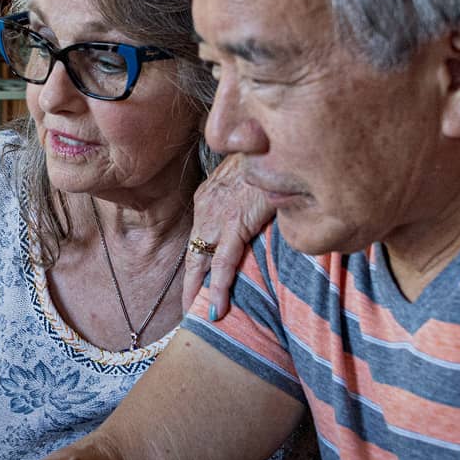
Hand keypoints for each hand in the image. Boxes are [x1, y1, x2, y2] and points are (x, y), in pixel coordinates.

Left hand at [182, 154, 275, 318]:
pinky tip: (218, 308)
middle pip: (194, 254)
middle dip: (191, 284)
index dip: (198, 260)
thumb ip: (246, 193)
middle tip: (187, 310)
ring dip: (200, 293)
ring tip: (200, 318)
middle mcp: (206, 209)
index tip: (198, 279)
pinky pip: (223, 264)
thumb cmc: (268, 153)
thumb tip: (256, 207)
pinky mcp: (234, 225)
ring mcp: (217, 218)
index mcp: (208, 196)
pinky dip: (219, 288)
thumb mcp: (251, 174)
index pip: (200, 236)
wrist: (272, 141)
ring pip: (203, 264)